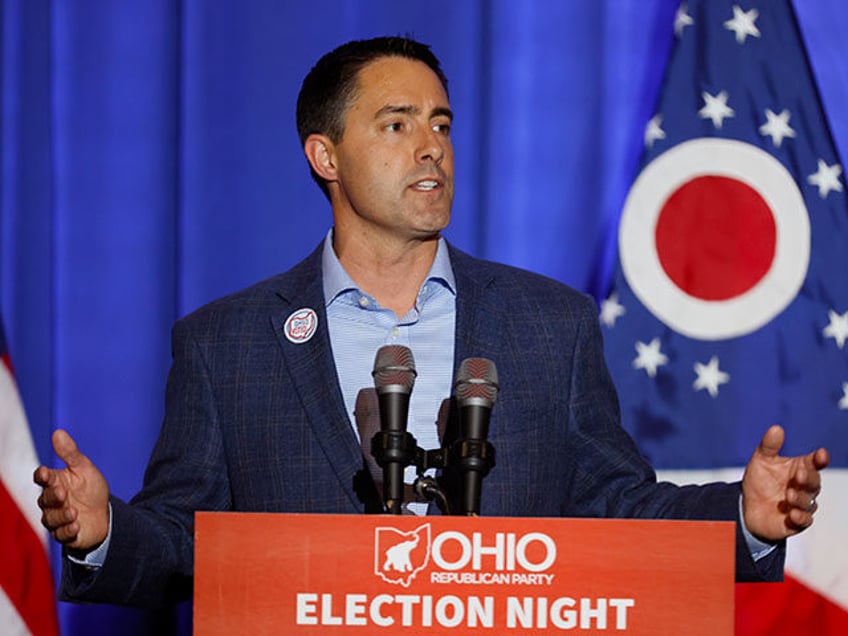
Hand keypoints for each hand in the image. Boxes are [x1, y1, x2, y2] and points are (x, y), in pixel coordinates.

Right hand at [33, 429, 109, 551]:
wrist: (104, 513)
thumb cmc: (90, 489)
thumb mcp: (84, 468)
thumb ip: (70, 453)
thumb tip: (58, 432)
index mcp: (55, 483)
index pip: (43, 479)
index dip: (42, 476)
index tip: (45, 472)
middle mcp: (52, 502)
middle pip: (45, 500)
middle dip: (53, 496)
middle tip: (63, 493)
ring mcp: (57, 519)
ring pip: (51, 519)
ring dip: (61, 515)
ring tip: (74, 511)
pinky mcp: (66, 534)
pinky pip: (61, 535)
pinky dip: (67, 531)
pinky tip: (76, 525)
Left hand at [741, 425, 829, 541]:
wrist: (747, 508)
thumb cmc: (759, 482)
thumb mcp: (761, 461)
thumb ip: (769, 446)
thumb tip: (776, 429)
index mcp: (799, 469)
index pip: (814, 463)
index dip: (819, 459)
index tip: (821, 454)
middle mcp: (804, 487)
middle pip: (814, 482)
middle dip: (809, 478)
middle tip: (799, 475)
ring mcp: (801, 505)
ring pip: (809, 502)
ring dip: (800, 498)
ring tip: (789, 495)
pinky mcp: (796, 522)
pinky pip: (804, 521)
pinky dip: (801, 518)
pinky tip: (793, 514)